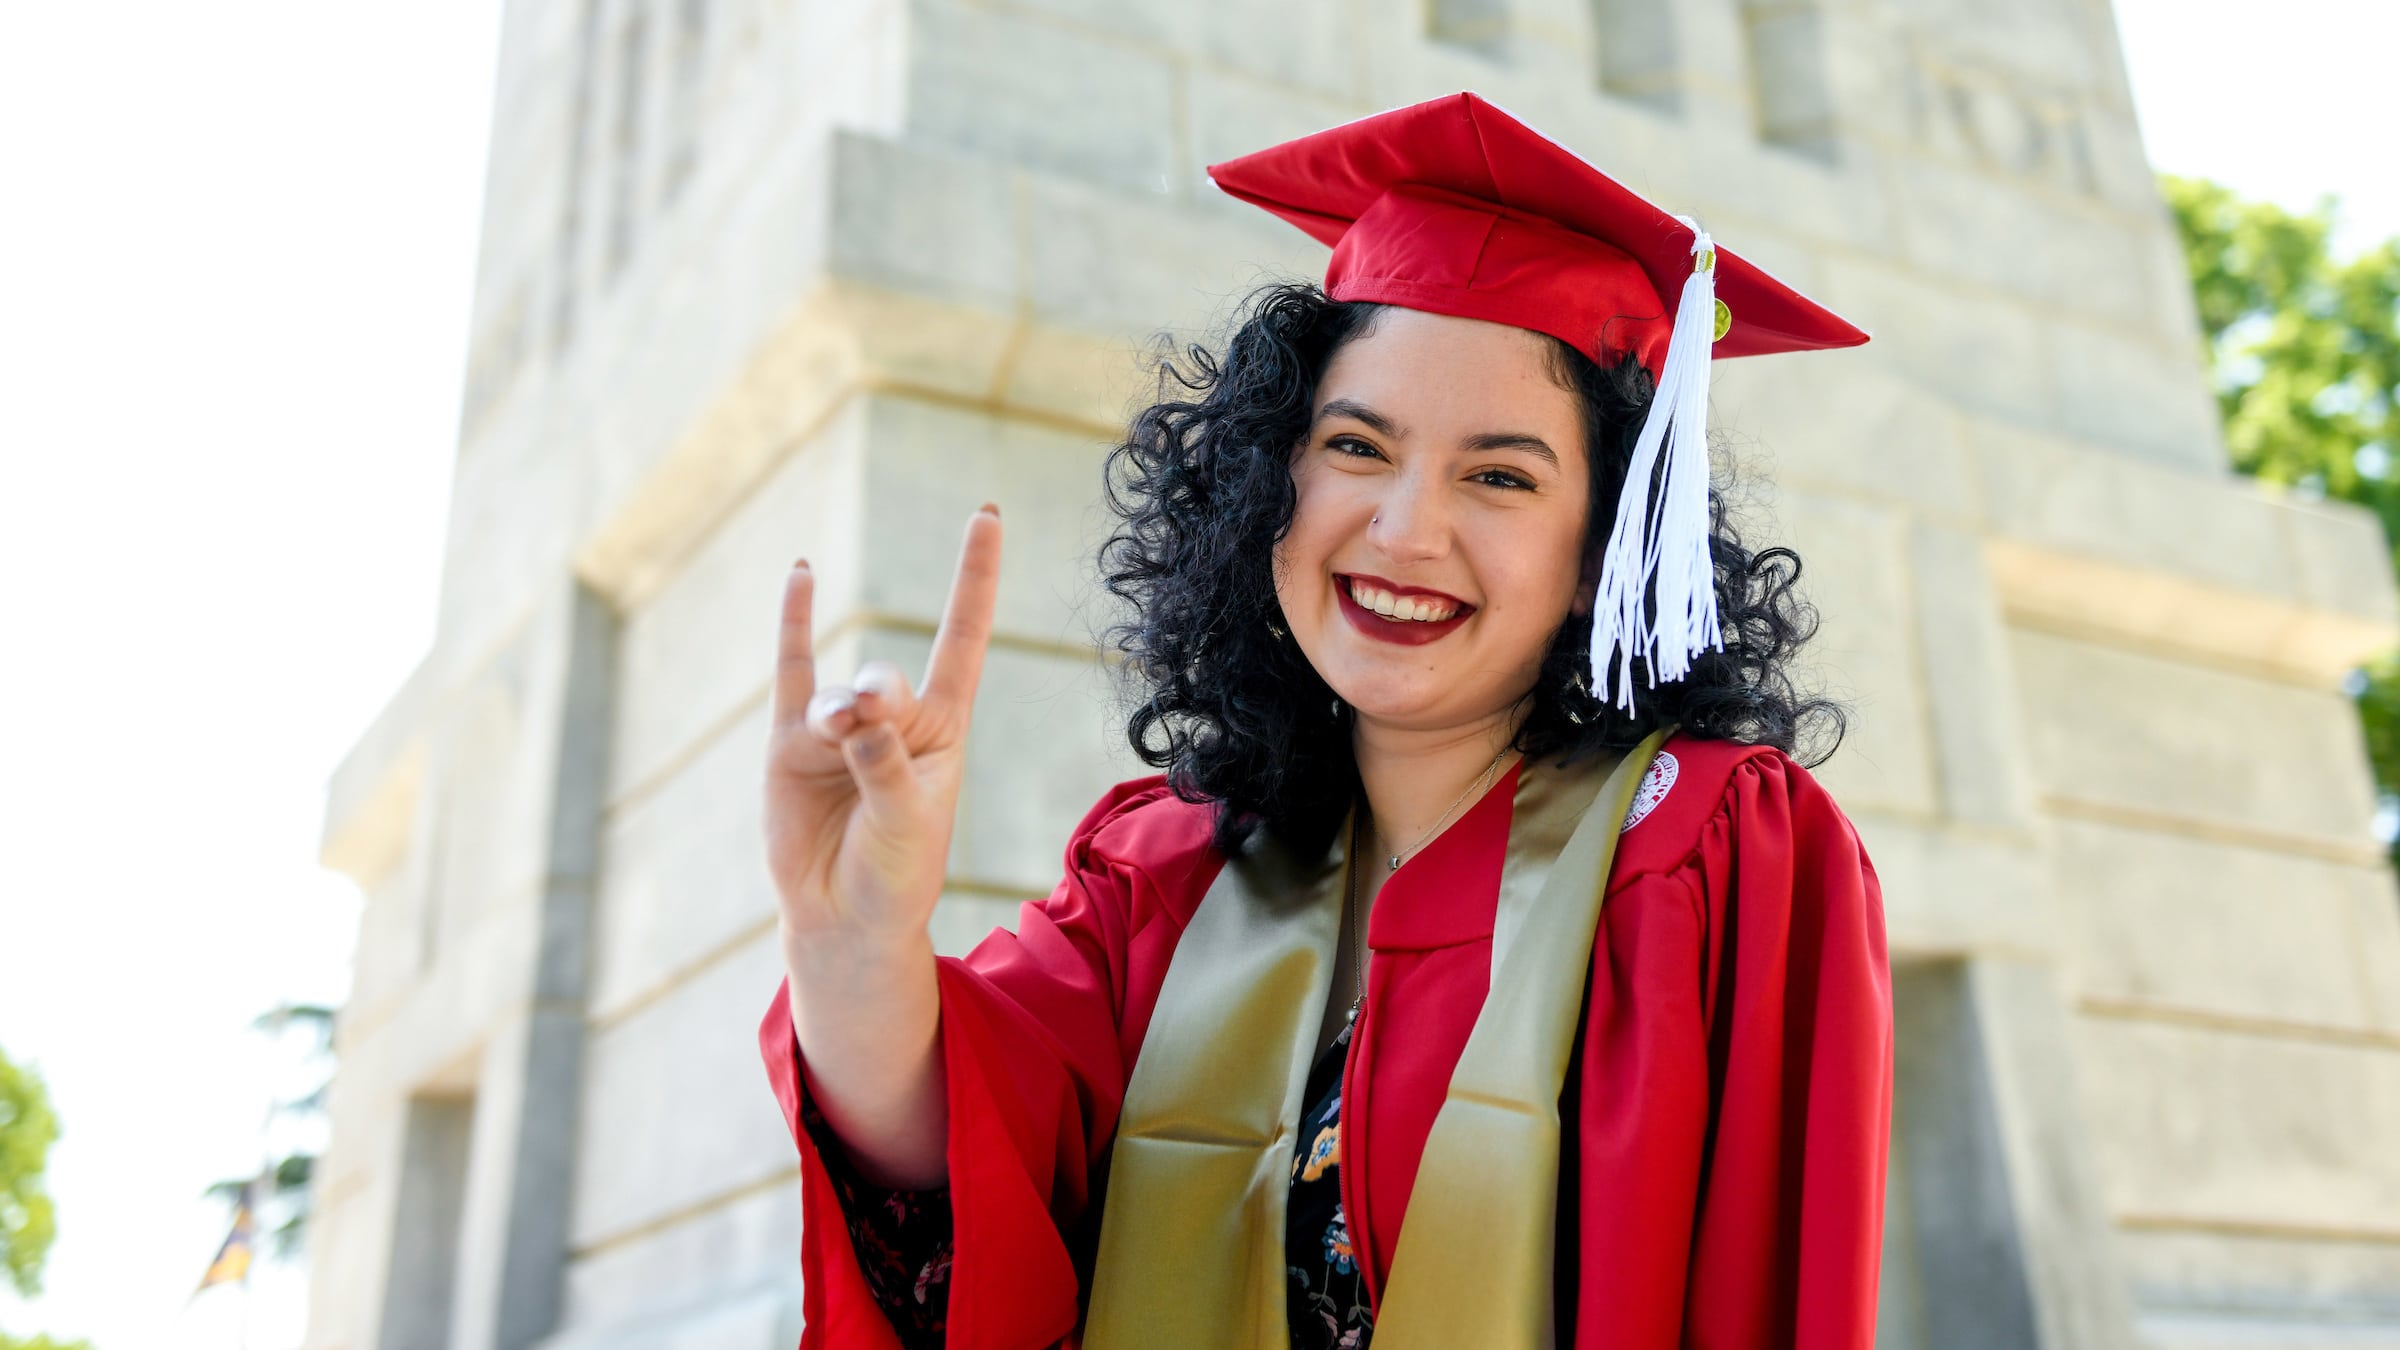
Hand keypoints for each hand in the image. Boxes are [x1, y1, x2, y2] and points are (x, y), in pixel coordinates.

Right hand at [765, 505, 1001, 957]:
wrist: (844, 918)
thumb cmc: (896, 873)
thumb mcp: (909, 821)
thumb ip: (884, 761)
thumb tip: (850, 710)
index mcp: (942, 729)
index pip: (964, 638)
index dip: (975, 579)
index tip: (987, 515)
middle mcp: (893, 718)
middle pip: (887, 681)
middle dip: (876, 701)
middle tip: (864, 724)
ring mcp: (838, 728)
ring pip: (837, 695)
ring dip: (838, 714)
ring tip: (836, 735)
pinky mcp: (789, 745)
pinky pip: (791, 672)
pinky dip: (794, 624)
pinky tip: (802, 572)